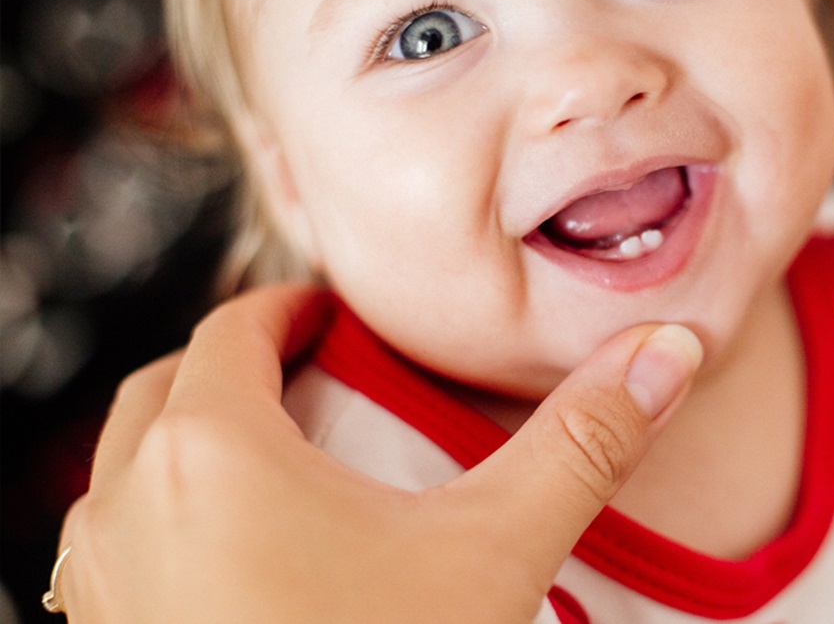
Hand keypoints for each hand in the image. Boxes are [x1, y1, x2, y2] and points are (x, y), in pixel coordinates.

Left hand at [51, 284, 701, 622]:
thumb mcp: (495, 552)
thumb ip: (581, 442)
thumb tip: (665, 353)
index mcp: (211, 452)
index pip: (234, 330)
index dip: (290, 311)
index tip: (333, 318)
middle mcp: (126, 509)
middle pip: (168, 390)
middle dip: (237, 367)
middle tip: (308, 373)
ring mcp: (104, 585)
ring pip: (128, 473)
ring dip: (191, 447)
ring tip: (279, 465)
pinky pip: (119, 550)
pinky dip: (168, 524)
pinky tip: (243, 563)